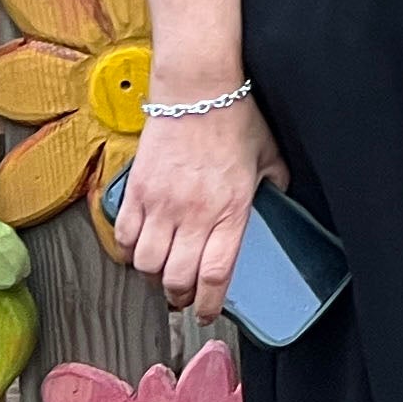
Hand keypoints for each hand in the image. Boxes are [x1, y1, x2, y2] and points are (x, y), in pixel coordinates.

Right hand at [116, 98, 285, 318]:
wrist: (196, 88)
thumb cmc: (234, 117)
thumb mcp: (268, 156)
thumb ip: (273, 184)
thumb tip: (278, 199)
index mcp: (231, 210)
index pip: (216, 275)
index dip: (210, 304)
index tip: (208, 313)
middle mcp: (193, 214)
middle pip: (176, 279)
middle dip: (179, 296)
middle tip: (183, 295)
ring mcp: (161, 203)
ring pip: (146, 264)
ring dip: (153, 276)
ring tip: (161, 271)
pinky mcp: (136, 190)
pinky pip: (124, 236)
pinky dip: (129, 249)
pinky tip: (140, 245)